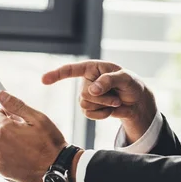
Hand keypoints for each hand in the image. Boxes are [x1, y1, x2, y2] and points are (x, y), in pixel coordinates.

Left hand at [0, 91, 67, 181]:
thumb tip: (2, 95)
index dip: (5, 114)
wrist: (57, 168)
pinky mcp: (3, 171)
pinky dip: (9, 156)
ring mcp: (0, 159)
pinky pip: (2, 158)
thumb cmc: (50, 143)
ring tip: (26, 145)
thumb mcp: (37, 118)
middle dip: (3, 128)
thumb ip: (16, 106)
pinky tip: (24, 156)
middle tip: (22, 130)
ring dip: (7, 142)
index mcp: (5, 129)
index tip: (14, 117)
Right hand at [42, 60, 156, 143]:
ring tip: (115, 101)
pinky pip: (89, 114)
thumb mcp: (126, 79)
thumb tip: (92, 90)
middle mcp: (86, 80)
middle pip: (84, 94)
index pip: (71, 69)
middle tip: (117, 97)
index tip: (44, 80)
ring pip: (85, 105)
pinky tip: (110, 109)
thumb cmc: (132, 84)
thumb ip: (109, 81)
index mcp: (92, 67)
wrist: (136, 102)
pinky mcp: (89, 107)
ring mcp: (86, 94)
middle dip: (103, 99)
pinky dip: (102, 114)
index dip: (57, 74)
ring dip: (104, 106)